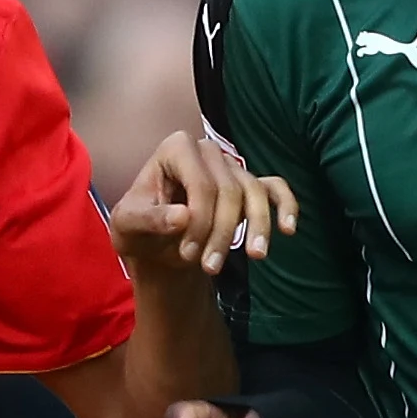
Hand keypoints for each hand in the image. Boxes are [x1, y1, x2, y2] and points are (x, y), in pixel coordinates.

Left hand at [109, 130, 300, 283]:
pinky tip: (288, 229)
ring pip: (254, 193)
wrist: (155, 245)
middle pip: (230, 190)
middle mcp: (208, 151)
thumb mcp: (128, 227)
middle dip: (223, 233)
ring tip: (256, 256)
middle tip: (209, 268)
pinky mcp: (249, 185)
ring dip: (257, 227)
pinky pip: (275, 188)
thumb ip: (149, 220)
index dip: (200, 221)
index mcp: (176, 149)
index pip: (201, 183)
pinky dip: (286, 206)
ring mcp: (231, 167)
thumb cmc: (138, 230)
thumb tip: (182, 217)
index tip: (188, 254)